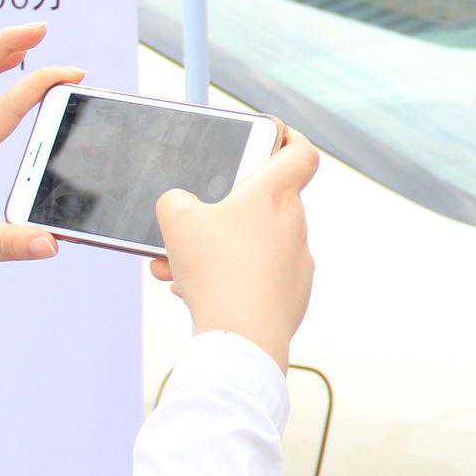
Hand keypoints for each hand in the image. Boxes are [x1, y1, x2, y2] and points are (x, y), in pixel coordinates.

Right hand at [150, 125, 319, 370]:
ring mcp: (297, 262)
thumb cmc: (216, 272)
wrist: (242, 339)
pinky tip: (195, 294)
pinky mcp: (292, 295)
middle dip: (218, 214)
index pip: (300, 153)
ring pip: (250, 245)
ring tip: (175, 269)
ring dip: (213, 251)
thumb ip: (175, 200)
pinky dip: (227, 280)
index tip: (274, 136)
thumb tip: (180, 206)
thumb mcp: (176, 219)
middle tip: (188, 226)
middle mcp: (294, 225)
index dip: (289, 138)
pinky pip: (256, 277)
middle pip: (260, 204)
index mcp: (275, 195)